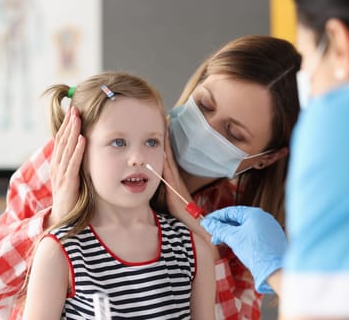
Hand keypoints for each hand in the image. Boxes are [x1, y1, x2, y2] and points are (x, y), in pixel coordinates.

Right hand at [48, 106, 85, 226]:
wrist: (64, 222)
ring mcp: (62, 175)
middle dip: (69, 124)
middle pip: (63, 141)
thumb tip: (89, 153)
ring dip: (72, 132)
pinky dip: (77, 150)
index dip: (68, 126)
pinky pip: (73, 164)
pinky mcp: (68, 184)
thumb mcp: (77, 179)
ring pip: (66, 149)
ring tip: (77, 117)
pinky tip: (82, 139)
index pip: (63, 141)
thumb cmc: (73, 201)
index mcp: (60, 166)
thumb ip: (80, 167)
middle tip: (75, 107)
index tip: (74, 111)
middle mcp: (58, 168)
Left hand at [162, 122, 218, 258]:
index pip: (167, 159)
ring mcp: (176, 182)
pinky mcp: (175, 187)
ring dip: (165, 142)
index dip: (164, 144)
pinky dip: (166, 156)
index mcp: (174, 182)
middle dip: (165, 137)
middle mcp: (176, 179)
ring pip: (168, 157)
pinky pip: (169, 168)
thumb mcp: (171, 206)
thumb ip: (166, 196)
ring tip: (163, 124)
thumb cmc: (184, 221)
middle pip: (168, 153)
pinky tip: (161, 146)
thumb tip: (152, 190)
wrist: (196, 230)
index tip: (160, 128)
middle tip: (163, 117)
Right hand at [201, 206, 286, 293]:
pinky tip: (235, 245)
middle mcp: (263, 217)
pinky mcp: (271, 238)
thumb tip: (207, 223)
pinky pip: (253, 234)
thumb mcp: (234, 238)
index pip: (231, 211)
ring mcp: (269, 228)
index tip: (206, 223)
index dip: (217, 217)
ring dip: (232, 233)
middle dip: (224, 227)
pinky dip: (242, 238)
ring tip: (222, 242)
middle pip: (238, 219)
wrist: (275, 269)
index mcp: (255, 213)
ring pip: (245, 227)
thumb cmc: (257, 252)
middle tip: (213, 235)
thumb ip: (219, 229)